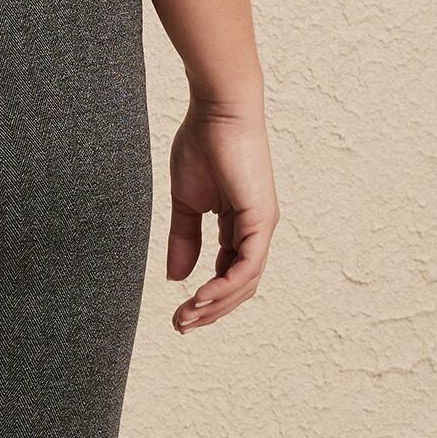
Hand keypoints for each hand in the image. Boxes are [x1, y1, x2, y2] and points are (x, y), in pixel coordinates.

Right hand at [167, 102, 276, 334]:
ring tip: (187, 317)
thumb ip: (182, 239)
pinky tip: (200, 296)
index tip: (178, 315)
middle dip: (210, 311)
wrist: (216, 111)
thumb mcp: (185, 202)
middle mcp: (255, 230)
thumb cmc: (202, 145)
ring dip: (215, 305)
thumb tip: (175, 277)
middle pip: (239, 286)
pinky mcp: (260, 218)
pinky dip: (224, 285)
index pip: (227, 274)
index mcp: (238, 225)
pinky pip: (246, 265)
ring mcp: (261, 226)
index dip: (204, 298)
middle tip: (180, 325)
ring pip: (244, 282)